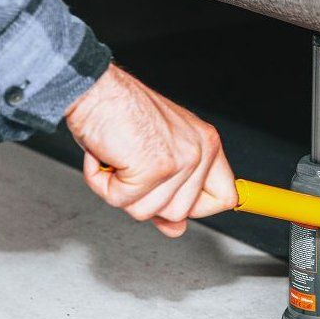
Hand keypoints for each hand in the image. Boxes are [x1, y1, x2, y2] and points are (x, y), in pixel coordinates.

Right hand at [65, 64, 237, 236]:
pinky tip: (105, 156)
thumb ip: (170, 193)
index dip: (198, 209)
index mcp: (207, 144)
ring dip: (120, 190)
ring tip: (117, 158)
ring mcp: (181, 161)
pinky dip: (102, 183)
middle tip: (130, 168)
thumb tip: (176, 229)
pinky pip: (122, 201)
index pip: (225, 197)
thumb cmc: (119, 113)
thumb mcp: (155, 154)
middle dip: (145, 197)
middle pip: (180, 213)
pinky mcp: (154, 168)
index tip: (174, 204)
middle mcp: (200, 151)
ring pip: (148, 211)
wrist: (94, 88)